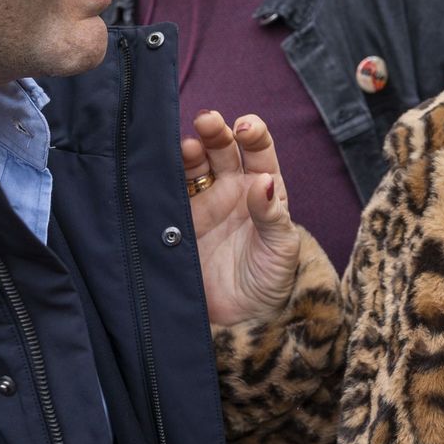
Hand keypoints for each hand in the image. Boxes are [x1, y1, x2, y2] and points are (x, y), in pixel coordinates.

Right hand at [183, 111, 301, 325]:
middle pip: (223, 150)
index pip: (259, 153)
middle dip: (216, 132)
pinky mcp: (179, 221)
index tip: (246, 128)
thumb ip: (272, 214)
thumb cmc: (270, 282)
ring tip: (190, 146)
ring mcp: (204, 204)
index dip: (253, 135)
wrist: (240, 321)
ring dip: (191, 151)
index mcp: (265, 190)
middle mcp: (232, 190)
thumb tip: (265, 179)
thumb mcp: (281, 248)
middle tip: (208, 121)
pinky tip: (163, 167)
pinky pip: (170, 193)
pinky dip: (165, 178)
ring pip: (195, 166)